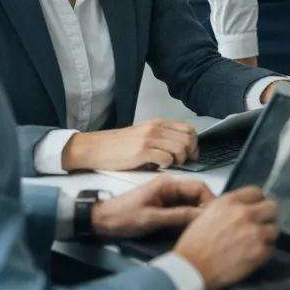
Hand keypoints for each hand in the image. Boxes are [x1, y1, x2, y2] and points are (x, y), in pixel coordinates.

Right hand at [62, 119, 197, 171]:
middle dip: (190, 153)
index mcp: (158, 123)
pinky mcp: (142, 152)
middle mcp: (156, 128)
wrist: (95, 147)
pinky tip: (160, 166)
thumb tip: (181, 148)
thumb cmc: (118, 144)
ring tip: (171, 164)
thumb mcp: (143, 133)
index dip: (195, 143)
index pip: (189, 129)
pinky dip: (168, 165)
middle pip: (188, 139)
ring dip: (180, 160)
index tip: (192, 153)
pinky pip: (166, 158)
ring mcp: (149, 139)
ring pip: (180, 148)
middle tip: (183, 162)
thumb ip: (161, 137)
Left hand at [90, 176, 214, 238]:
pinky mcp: (163, 205)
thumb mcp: (151, 218)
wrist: (99, 221)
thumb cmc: (120, 216)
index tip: (214, 215)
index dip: (210, 201)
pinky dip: (186, 218)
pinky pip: (181, 210)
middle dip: (204, 209)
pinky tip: (186, 229)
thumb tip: (201, 215)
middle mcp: (170, 187)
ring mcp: (167, 196)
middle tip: (207, 225)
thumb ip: (178, 216)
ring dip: (195, 215)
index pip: (199, 187)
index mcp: (168, 184)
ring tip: (197, 229)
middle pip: (197, 195)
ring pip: (190, 203)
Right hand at [173, 186, 277, 289]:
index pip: (257, 192)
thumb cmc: (193, 246)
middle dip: (267, 216)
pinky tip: (252, 255)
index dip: (257, 202)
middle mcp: (245, 214)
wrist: (190, 270)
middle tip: (260, 225)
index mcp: (230, 202)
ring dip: (266, 236)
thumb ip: (228, 208)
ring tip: (254, 243)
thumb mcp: (206, 214)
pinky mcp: (259, 252)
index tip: (257, 208)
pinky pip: (271, 248)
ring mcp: (254, 233)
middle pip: (272, 207)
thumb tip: (243, 207)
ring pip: (274, 229)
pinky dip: (264, 252)